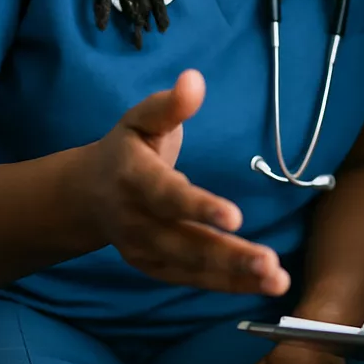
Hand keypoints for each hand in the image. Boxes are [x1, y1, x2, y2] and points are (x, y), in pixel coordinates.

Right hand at [82, 69, 290, 295]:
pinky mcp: (156, 267)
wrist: (86, 194)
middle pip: (185, 242)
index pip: (168, 196)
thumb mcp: (142, 118)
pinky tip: (262, 285)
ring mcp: (145, 250)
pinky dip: (227, 285)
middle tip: (270, 263)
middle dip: (229, 255)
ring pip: (193, 267)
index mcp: (134, 179)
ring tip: (277, 280)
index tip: (236, 217)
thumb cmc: (127, 147)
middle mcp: (137, 221)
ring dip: (236, 276)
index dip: (200, 207)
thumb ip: (171, 104)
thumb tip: (194, 78)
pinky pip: (193, 280)